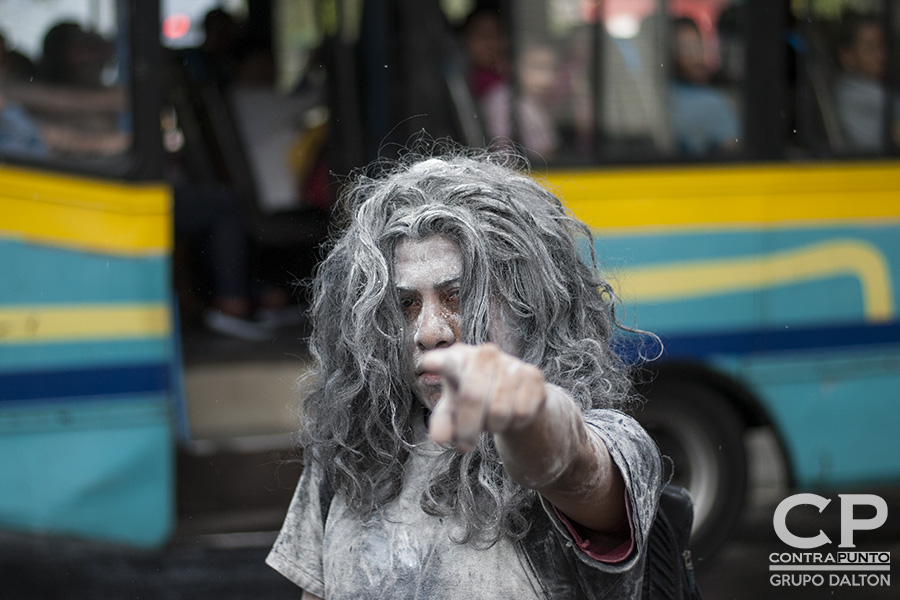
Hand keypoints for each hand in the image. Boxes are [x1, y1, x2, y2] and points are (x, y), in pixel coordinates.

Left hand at [420, 343, 546, 451]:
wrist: (512, 397)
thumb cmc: (472, 402)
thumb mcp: (453, 413)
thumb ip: (442, 423)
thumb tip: (439, 437)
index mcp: (458, 358)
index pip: (447, 361)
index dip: (437, 363)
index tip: (426, 364)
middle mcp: (485, 354)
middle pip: (472, 395)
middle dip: (467, 429)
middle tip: (464, 446)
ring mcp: (511, 362)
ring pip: (499, 410)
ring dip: (493, 426)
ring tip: (491, 421)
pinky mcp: (533, 375)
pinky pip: (522, 412)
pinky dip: (515, 424)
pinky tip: (512, 415)